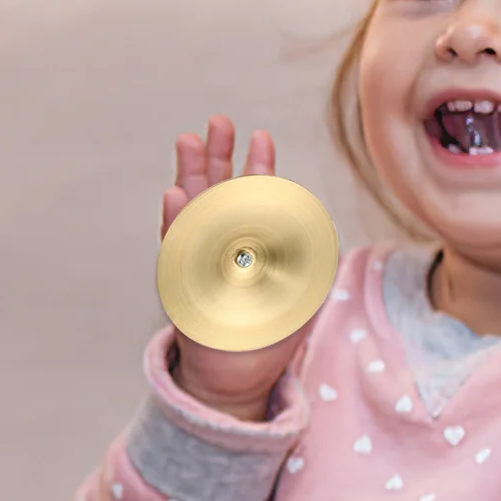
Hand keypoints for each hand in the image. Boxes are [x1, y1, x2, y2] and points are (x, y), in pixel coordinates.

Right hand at [161, 116, 306, 420]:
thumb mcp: (298, 297)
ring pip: (191, 211)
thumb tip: (327, 233)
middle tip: (220, 122)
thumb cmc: (267, 335)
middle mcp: (216, 246)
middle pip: (216, 191)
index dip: (257, 167)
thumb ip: (306, 264)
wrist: (235, 377)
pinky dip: (175, 222)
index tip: (261, 136)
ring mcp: (194, 263)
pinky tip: (174, 196)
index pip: (251, 197)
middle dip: (218, 156)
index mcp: (246, 243)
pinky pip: (176, 249)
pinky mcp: (180, 285)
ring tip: (189, 141)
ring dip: (190, 175)